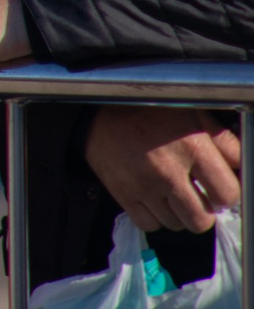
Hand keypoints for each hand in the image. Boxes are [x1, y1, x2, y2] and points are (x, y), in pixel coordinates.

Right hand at [85, 106, 243, 233]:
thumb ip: (224, 143)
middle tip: (197, 197)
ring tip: (173, 195)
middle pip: (201, 220)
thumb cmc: (151, 114)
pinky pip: (150, 224)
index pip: (227, 194)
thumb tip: (242, 167)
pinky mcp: (123, 194)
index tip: (218, 189)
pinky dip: (156, 217)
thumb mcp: (194, 116)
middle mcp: (168, 169)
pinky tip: (155, 200)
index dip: (227, 195)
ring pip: (176, 225)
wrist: (99, 115)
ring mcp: (143, 185)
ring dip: (179, 214)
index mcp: (191, 146)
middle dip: (204, 212)